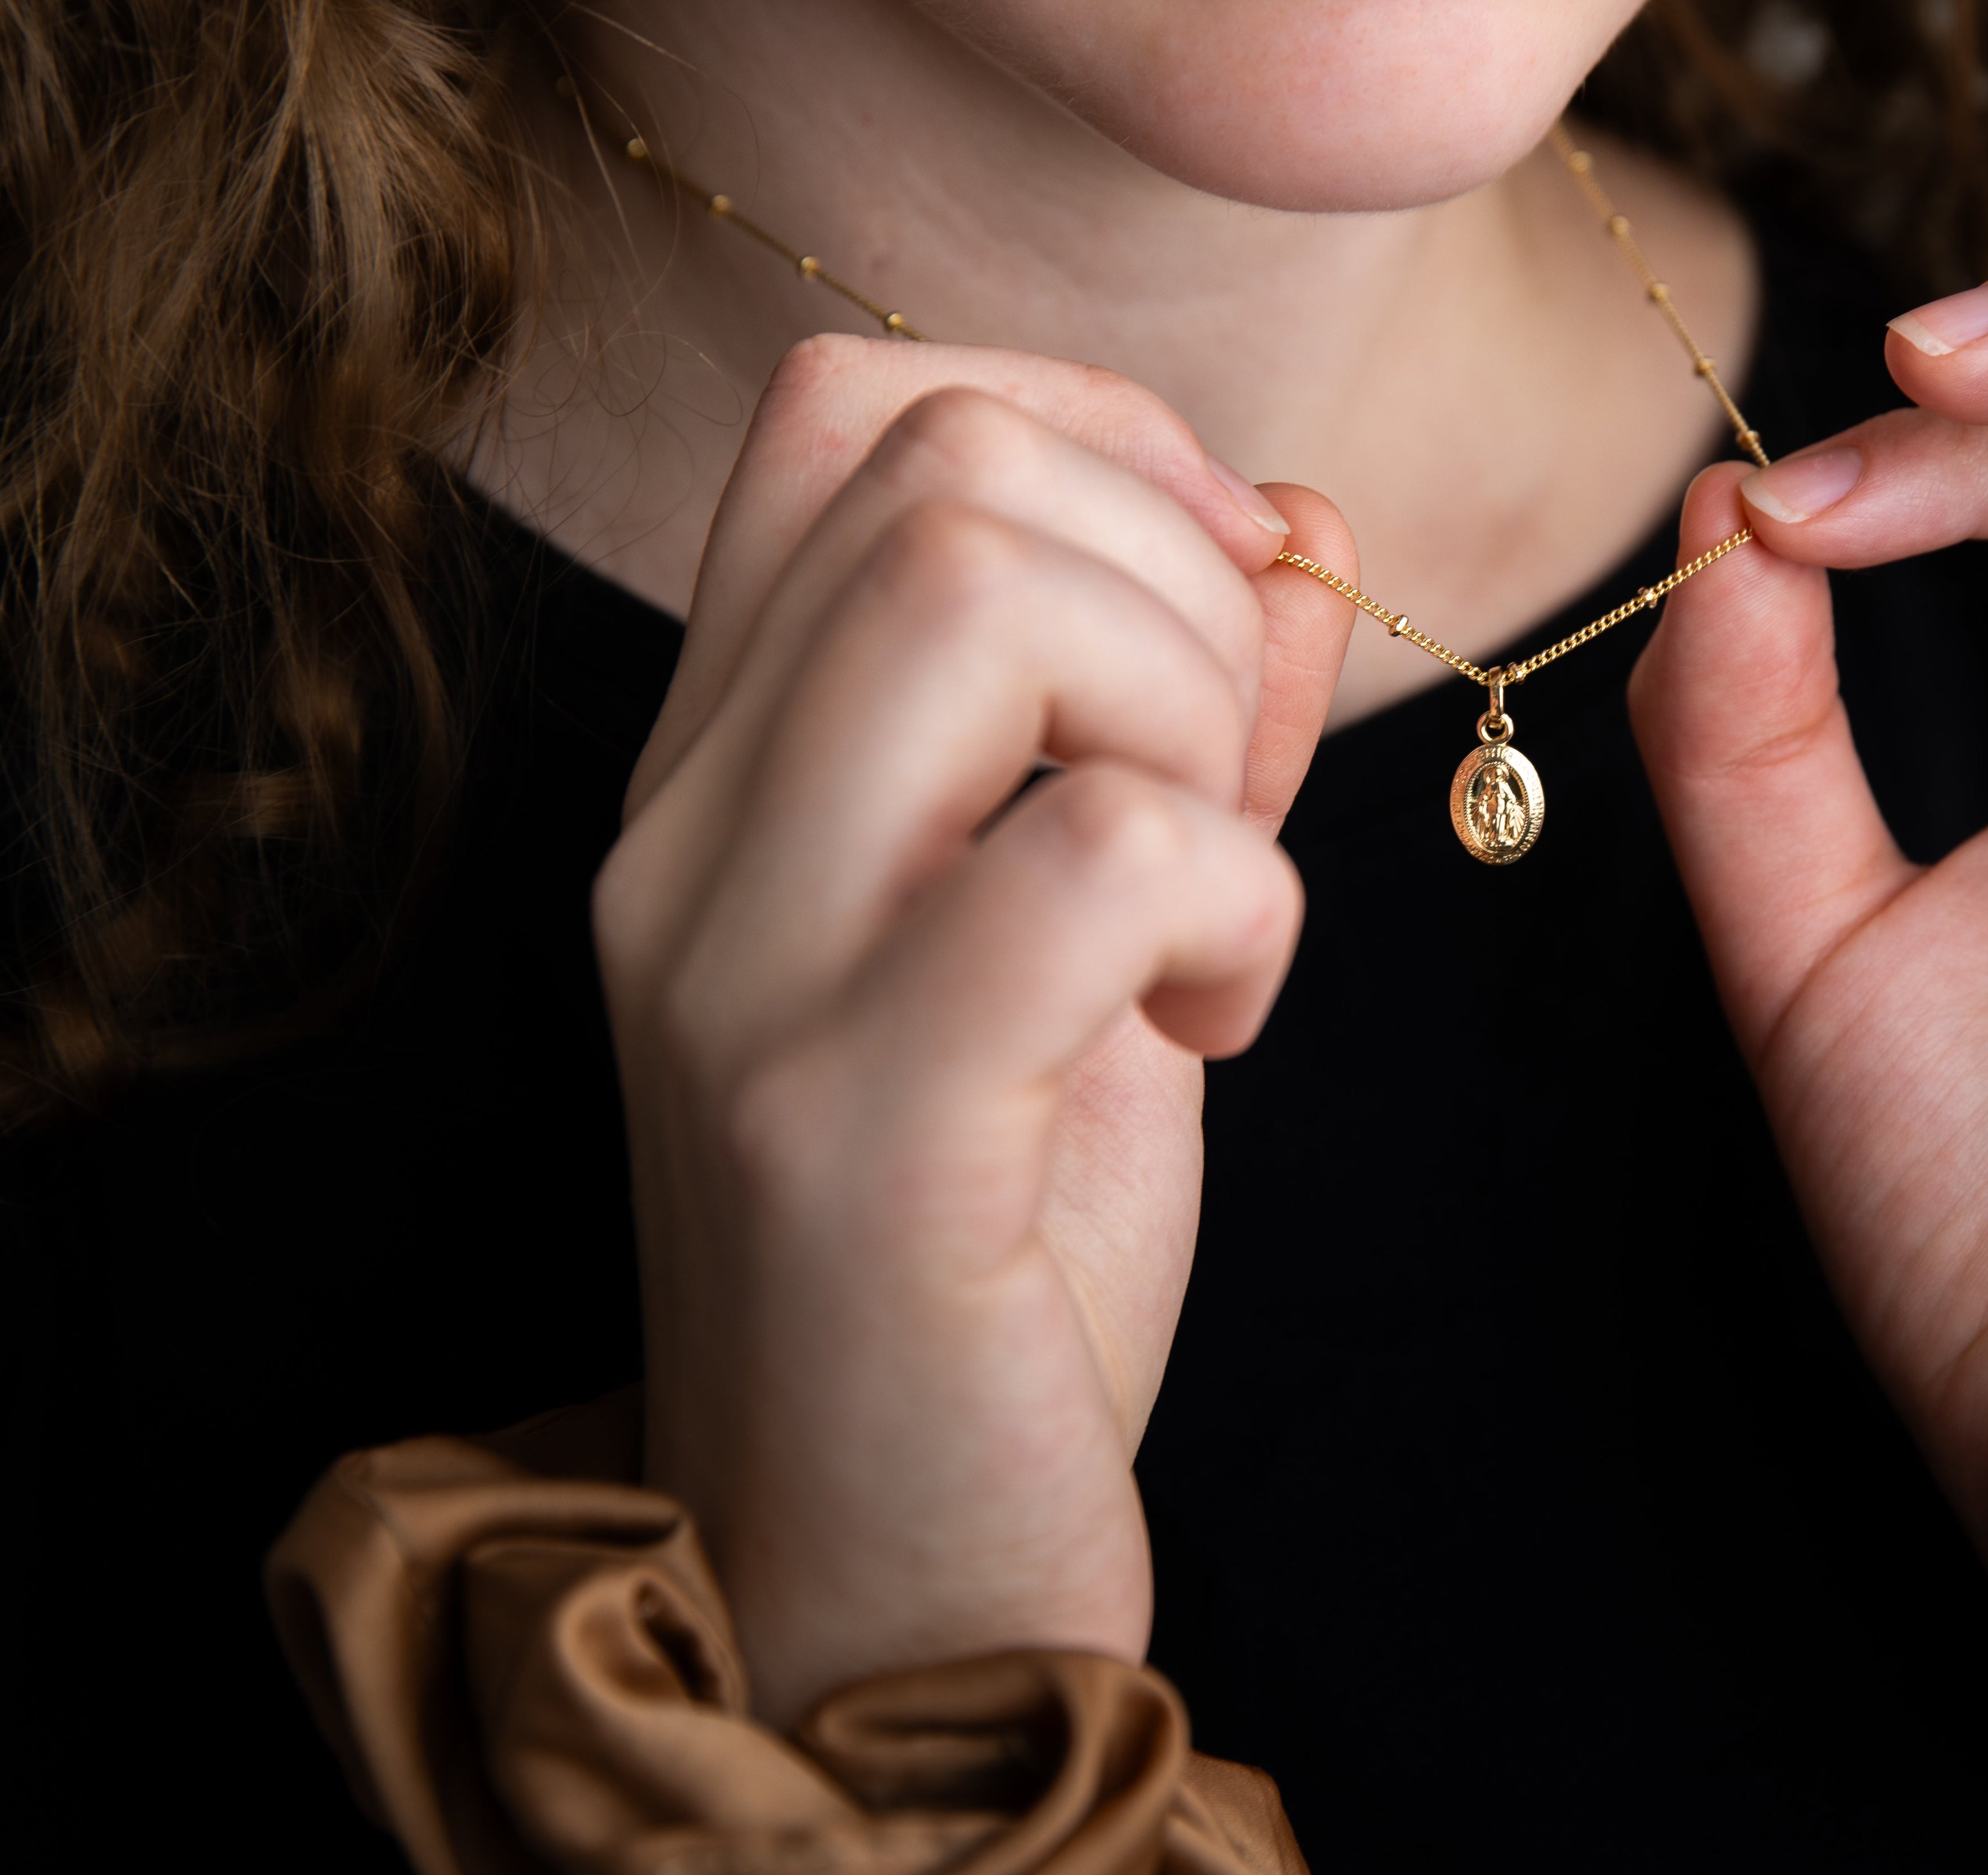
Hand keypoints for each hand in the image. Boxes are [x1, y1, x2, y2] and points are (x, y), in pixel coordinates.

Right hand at [594, 336, 1352, 1722]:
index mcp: (726, 775)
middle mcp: (687, 841)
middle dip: (1171, 584)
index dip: (1088, 434)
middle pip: (943, 466)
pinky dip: (1234, 911)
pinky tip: (1211, 1033)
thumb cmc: (995, 1256)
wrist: (887, 1580)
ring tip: (1201, 913)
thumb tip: (1301, 519)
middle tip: (1216, 796)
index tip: (1210, 599)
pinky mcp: (849, 1119)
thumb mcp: (1097, 945)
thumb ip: (1183, 722)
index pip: (846, 407)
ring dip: (1189, 721)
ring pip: (984, 593)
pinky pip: (1096, 851)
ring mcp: (743, 970)